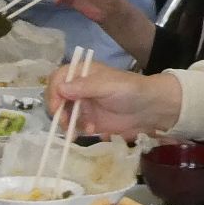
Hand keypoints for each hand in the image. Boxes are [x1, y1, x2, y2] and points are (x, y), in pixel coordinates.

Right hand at [48, 58, 180, 136]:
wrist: (150, 109)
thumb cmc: (130, 91)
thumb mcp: (107, 86)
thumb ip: (84, 87)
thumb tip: (60, 88)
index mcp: (82, 73)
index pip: (58, 79)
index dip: (53, 92)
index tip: (56, 106)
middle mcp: (80, 88)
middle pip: (57, 98)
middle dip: (58, 111)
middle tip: (65, 122)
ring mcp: (84, 105)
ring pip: (64, 114)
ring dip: (68, 123)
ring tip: (80, 130)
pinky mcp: (90, 121)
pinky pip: (75, 127)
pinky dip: (78, 130)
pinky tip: (91, 131)